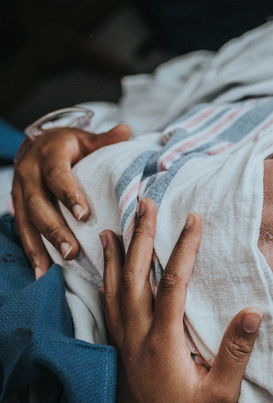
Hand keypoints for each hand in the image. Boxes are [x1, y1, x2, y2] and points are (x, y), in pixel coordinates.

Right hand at [12, 124, 129, 276]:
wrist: (38, 144)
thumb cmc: (70, 145)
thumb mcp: (86, 138)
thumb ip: (105, 139)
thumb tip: (125, 131)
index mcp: (48, 155)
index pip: (57, 175)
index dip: (68, 194)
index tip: (83, 215)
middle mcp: (28, 173)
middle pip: (38, 204)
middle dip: (54, 229)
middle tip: (72, 250)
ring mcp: (19, 191)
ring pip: (26, 221)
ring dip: (40, 246)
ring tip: (53, 268)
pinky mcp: (17, 206)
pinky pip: (22, 230)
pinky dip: (31, 251)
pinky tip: (41, 271)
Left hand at [100, 198, 262, 402]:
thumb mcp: (221, 395)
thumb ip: (235, 351)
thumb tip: (253, 309)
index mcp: (162, 343)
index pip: (172, 284)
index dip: (183, 249)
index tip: (193, 219)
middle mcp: (137, 339)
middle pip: (134, 278)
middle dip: (141, 238)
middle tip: (144, 205)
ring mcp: (123, 347)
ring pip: (114, 293)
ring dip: (116, 258)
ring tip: (114, 230)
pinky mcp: (119, 357)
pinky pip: (107, 312)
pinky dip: (105, 287)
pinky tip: (106, 278)